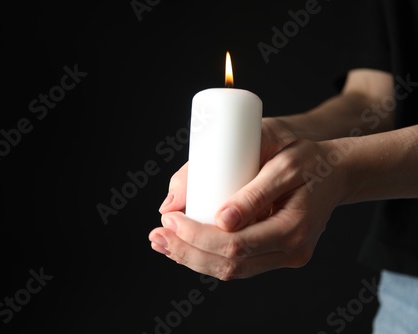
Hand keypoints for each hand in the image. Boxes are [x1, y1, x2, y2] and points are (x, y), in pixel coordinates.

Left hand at [149, 133, 344, 279]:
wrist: (338, 171)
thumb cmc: (310, 159)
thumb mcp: (282, 165)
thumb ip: (251, 193)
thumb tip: (216, 219)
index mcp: (293, 230)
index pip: (235, 246)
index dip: (196, 237)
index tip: (169, 217)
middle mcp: (291, 252)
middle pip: (229, 266)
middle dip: (186, 252)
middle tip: (156, 234)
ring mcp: (285, 256)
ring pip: (231, 270)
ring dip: (192, 258)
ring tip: (162, 242)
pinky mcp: (277, 253)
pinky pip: (239, 264)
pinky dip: (208, 257)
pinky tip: (185, 246)